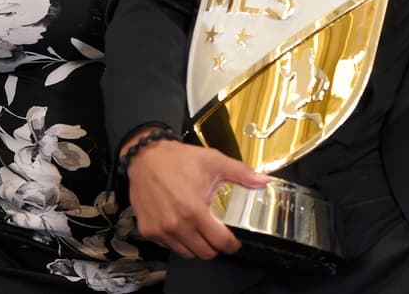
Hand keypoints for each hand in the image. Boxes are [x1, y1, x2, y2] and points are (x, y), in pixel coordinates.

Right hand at [125, 139, 268, 259]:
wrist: (145, 156)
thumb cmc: (178, 159)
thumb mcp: (213, 161)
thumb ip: (241, 174)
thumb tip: (263, 181)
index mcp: (195, 211)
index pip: (220, 243)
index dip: (232, 245)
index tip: (234, 242)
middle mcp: (176, 225)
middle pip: (204, 253)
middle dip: (215, 246)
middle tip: (216, 235)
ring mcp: (160, 230)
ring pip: (186, 253)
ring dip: (196, 245)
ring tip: (198, 229)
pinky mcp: (148, 230)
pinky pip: (168, 246)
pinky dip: (177, 241)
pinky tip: (180, 225)